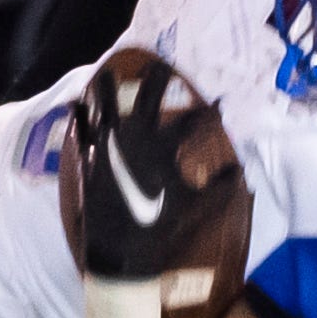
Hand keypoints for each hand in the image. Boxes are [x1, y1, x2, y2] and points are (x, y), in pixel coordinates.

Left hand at [72, 53, 242, 280]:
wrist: (119, 250)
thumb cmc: (159, 226)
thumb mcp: (196, 208)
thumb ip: (219, 188)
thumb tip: (240, 172)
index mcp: (163, 150)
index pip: (191, 123)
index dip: (207, 113)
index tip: (218, 103)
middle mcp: (135, 140)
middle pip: (147, 99)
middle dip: (157, 80)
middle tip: (160, 66)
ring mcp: (110, 147)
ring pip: (107, 107)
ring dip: (109, 90)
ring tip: (108, 74)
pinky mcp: (91, 159)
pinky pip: (82, 131)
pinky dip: (79, 117)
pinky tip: (76, 103)